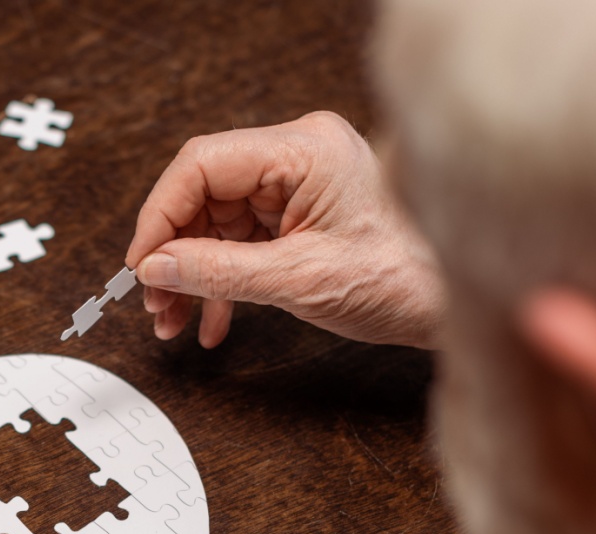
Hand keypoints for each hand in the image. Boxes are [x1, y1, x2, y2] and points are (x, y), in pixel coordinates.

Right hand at [126, 111, 447, 349]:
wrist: (454, 302)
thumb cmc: (404, 279)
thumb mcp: (298, 281)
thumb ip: (217, 272)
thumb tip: (156, 268)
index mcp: (304, 150)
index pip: (202, 165)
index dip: (160, 216)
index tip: (141, 265)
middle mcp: (300, 157)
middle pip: (205, 195)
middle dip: (174, 254)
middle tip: (156, 303)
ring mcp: (300, 185)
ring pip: (217, 223)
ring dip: (191, 275)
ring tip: (175, 320)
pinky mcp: (302, 215)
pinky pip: (242, 242)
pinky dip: (221, 282)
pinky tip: (211, 321)